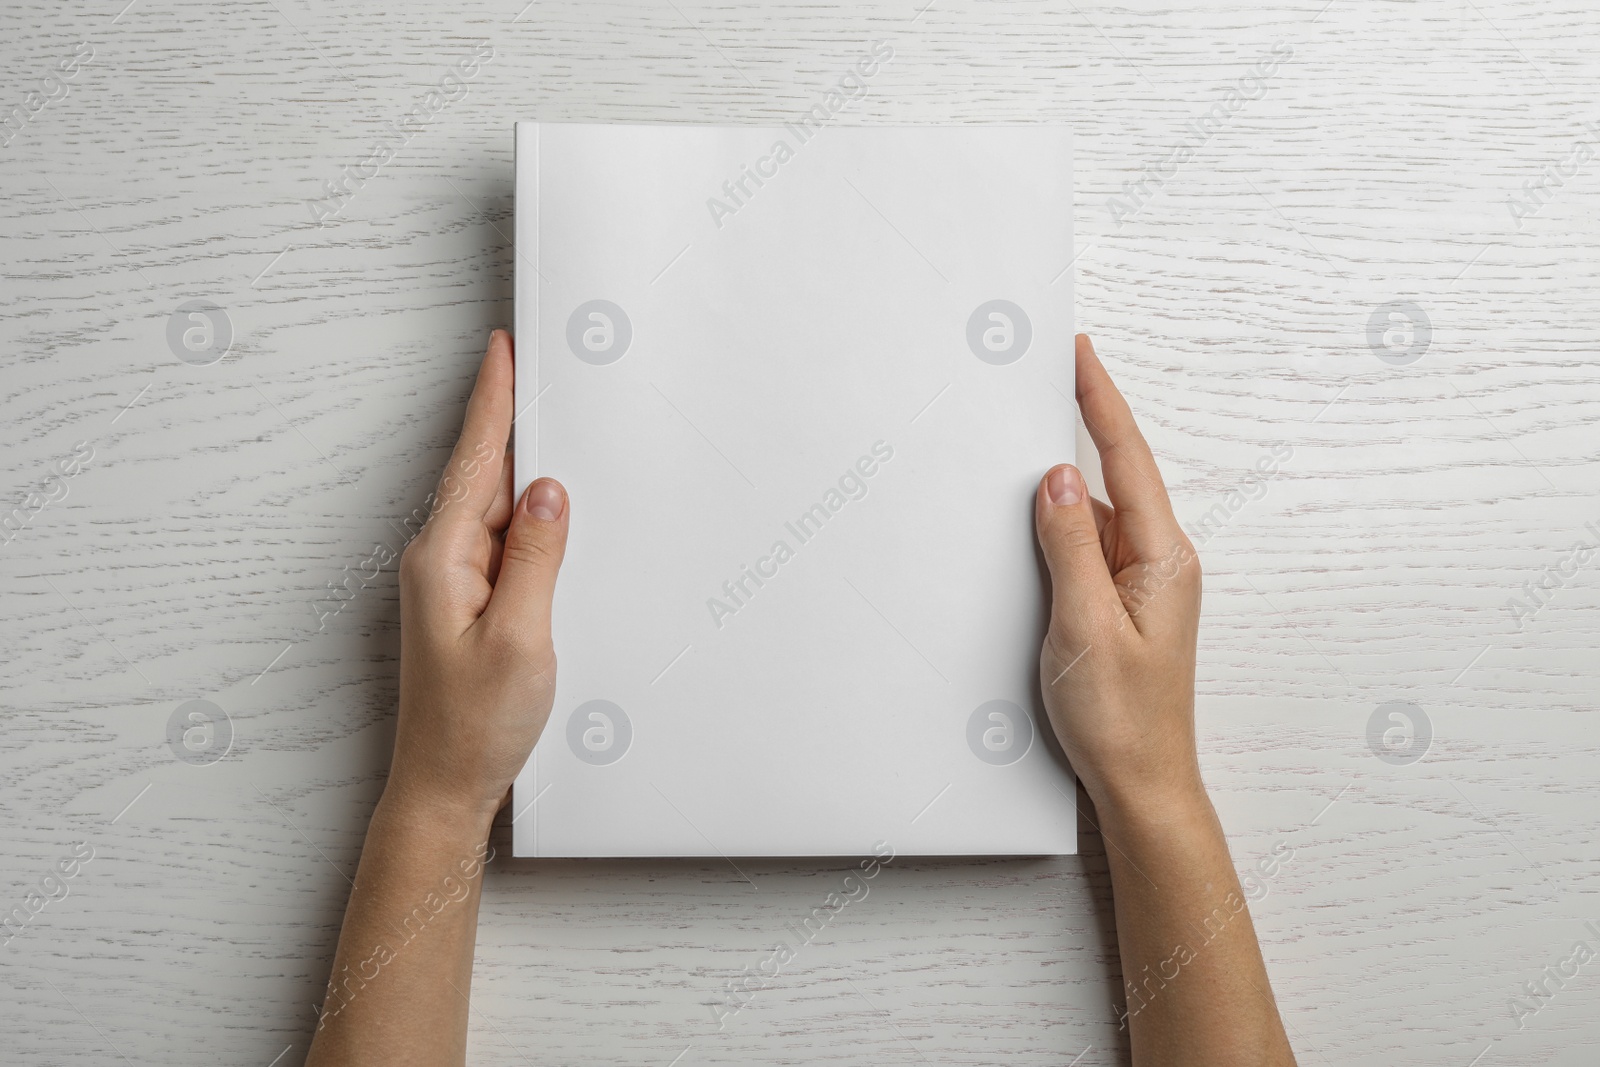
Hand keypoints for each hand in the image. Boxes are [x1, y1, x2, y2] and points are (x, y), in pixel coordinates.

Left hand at [389, 329, 569, 827]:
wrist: (444, 788)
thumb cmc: (475, 726)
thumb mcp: (522, 639)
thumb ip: (536, 558)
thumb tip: (549, 489)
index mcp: (444, 558)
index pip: (476, 461)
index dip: (493, 402)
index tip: (502, 348)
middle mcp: (438, 560)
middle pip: (482, 473)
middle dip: (511, 418)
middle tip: (538, 366)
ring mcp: (449, 581)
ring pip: (493, 506)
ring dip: (522, 468)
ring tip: (555, 427)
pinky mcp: (465, 602)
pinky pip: (500, 540)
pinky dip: (525, 516)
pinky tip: (548, 511)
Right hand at [1035, 334, 1203, 817]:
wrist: (1141, 783)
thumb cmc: (1122, 719)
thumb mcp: (1086, 625)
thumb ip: (1072, 546)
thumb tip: (1061, 477)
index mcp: (1162, 558)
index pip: (1128, 458)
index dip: (1101, 400)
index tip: (1080, 352)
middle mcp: (1157, 561)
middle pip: (1113, 476)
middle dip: (1079, 426)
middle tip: (1042, 378)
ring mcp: (1138, 583)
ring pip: (1094, 515)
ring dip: (1060, 491)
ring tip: (1016, 464)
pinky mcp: (1117, 604)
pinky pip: (1085, 548)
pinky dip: (1057, 532)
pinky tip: (1028, 533)